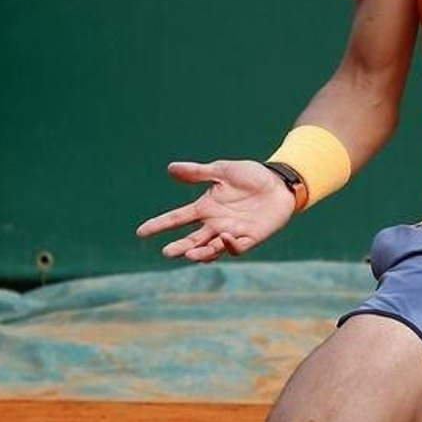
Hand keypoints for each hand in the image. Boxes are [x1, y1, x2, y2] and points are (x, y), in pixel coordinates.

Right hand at [135, 160, 295, 261]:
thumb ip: (198, 173)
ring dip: (202, 252)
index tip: (141, 232)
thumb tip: (170, 168)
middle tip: (167, 252)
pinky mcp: (251, 237)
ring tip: (190, 254)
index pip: (177, 219)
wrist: (279, 182)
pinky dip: (230, 246)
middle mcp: (215, 224)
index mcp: (205, 208)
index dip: (159, 225)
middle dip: (180, 247)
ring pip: (212, 249)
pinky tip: (225, 238)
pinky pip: (238, 247)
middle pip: (192, 240)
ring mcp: (232, 232)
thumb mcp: (222, 171)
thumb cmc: (251, 176)